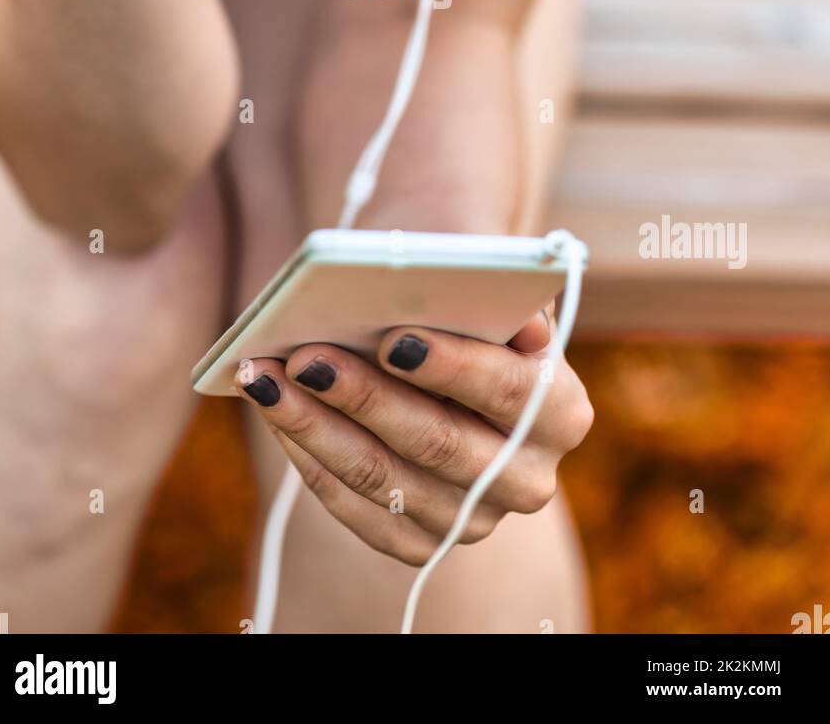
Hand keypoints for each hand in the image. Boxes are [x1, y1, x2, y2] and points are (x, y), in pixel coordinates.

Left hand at [236, 313, 592, 564]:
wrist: (457, 357)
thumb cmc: (468, 305)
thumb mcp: (491, 288)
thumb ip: (497, 292)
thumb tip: (501, 307)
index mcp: (563, 410)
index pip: (511, 390)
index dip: (452, 366)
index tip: (393, 337)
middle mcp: (530, 479)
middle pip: (438, 441)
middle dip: (365, 396)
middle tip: (305, 357)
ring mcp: (475, 521)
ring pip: (384, 478)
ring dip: (316, 426)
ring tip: (265, 379)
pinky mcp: (421, 542)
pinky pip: (355, 508)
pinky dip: (309, 457)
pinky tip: (275, 414)